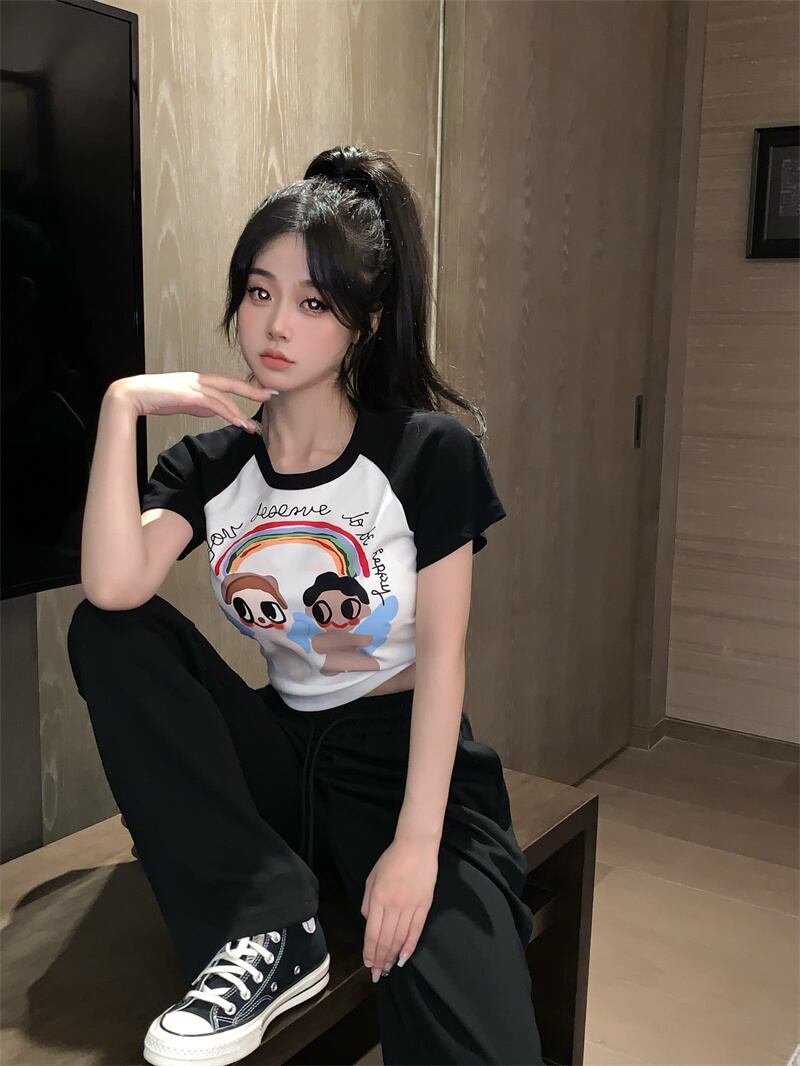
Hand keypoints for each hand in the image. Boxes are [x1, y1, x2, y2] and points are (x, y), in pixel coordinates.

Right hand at [106, 372, 275, 432]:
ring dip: (240, 412)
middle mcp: (199, 379)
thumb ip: (200, 406)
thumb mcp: (183, 402)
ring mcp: (194, 385)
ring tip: (253, 425)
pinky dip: (227, 414)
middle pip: (232, 383)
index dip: (245, 387)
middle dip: (253, 390)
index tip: (261, 392)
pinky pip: (214, 404)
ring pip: (225, 397)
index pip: (228, 382)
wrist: (133, 394)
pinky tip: (237, 422)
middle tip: (272, 395)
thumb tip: (216, 412)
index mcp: (199, 379)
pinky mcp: (188, 394)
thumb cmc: (156, 398)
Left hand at [361, 837, 437, 979]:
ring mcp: (410, 906)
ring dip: (392, 957)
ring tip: (388, 970)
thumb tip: (369, 923)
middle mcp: (393, 905)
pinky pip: (416, 931)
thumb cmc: (391, 860)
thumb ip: (368, 902)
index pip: (372, 933)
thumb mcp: (371, 878)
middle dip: (380, 960)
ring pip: (400, 938)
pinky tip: (403, 958)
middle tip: (377, 975)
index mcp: (377, 898)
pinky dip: (409, 946)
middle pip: (386, 940)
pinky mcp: (424, 905)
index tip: (368, 965)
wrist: (416, 846)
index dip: (370, 952)